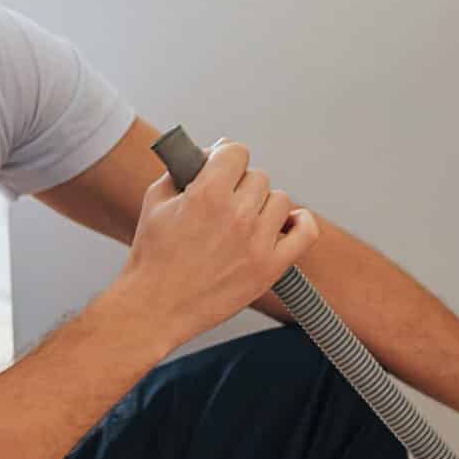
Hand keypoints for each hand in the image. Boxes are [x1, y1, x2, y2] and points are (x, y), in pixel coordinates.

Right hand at [117, 139, 318, 347]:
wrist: (156, 307)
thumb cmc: (152, 258)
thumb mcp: (155, 201)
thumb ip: (183, 170)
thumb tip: (209, 153)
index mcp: (207, 194)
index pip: (237, 151)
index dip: (226, 157)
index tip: (221, 169)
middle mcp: (237, 215)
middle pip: (259, 177)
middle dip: (240, 185)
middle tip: (225, 203)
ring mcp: (257, 242)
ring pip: (280, 200)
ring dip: (264, 205)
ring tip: (244, 221)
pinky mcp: (270, 268)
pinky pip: (305, 232)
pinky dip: (300, 223)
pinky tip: (287, 223)